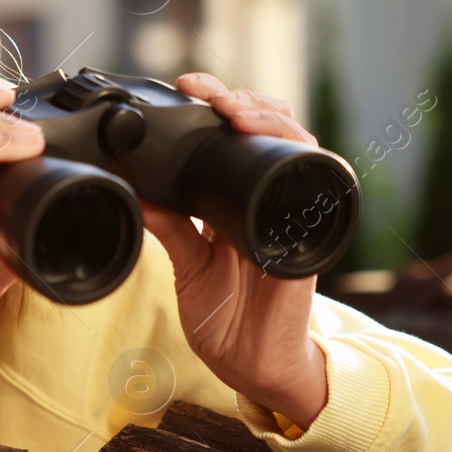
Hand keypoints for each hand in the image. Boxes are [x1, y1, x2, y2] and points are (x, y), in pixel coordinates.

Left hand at [140, 73, 328, 427]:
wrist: (256, 365)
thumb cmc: (227, 316)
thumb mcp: (190, 264)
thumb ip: (171, 227)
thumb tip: (134, 192)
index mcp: (235, 200)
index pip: (232, 137)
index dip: (215, 106)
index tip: (186, 86)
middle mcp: (267, 197)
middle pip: (268, 127)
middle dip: (240, 100)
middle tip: (207, 91)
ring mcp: (292, 211)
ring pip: (296, 142)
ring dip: (268, 117)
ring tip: (235, 111)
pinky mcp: (308, 232)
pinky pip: (316, 181)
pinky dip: (302, 155)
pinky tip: (279, 140)